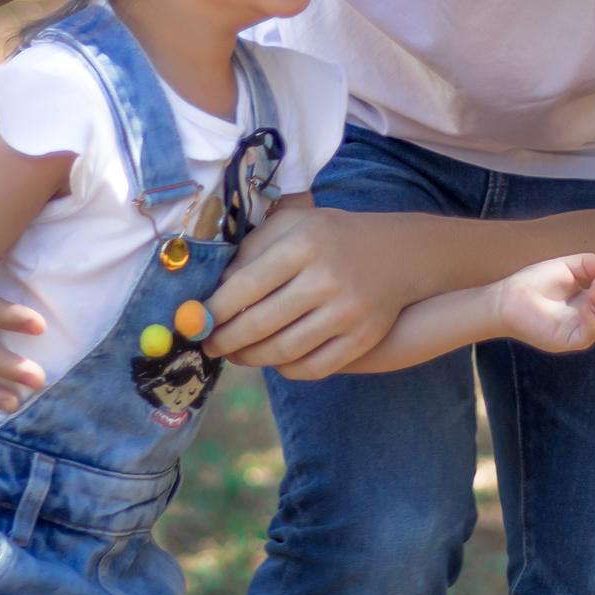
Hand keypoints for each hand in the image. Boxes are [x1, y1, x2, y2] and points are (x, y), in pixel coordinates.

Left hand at [207, 207, 425, 378]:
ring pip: (283, 351)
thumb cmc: (330, 237)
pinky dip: (285, 368)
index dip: (214, 310)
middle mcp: (326, 279)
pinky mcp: (364, 338)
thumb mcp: (292, 225)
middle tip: (209, 345)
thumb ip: (251, 251)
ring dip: (250, 358)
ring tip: (235, 354)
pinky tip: (273, 359)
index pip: (245, 285)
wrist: (399, 253)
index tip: (195, 323)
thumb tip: (214, 291)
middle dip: (225, 340)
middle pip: (259, 324)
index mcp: (303, 244)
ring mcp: (348, 312)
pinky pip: (313, 367)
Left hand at [493, 254, 594, 353]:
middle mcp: (586, 318)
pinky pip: (588, 336)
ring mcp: (577, 331)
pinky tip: (584, 305)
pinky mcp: (565, 340)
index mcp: (588, 302)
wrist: (506, 296)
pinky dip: (592, 321)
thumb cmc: (533, 282)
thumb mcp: (564, 267)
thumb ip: (587, 264)